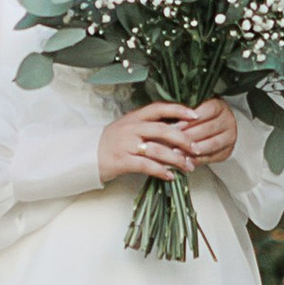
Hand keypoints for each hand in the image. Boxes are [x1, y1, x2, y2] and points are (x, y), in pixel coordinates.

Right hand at [97, 99, 234, 185]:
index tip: (195, 116)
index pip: (159, 108)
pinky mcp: (122, 161)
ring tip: (188, 166)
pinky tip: (170, 176)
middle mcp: (131, 128)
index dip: (178, 110)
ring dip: (176, 159)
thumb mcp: (129, 127)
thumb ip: (149, 126)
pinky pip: (146, 165)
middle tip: (196, 148)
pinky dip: (161, 171)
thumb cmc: (113, 142)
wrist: (87, 155)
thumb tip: (177, 130)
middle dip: (183, 139)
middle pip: (162, 129)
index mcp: (135, 117)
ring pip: (157, 149)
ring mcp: (126, 144)